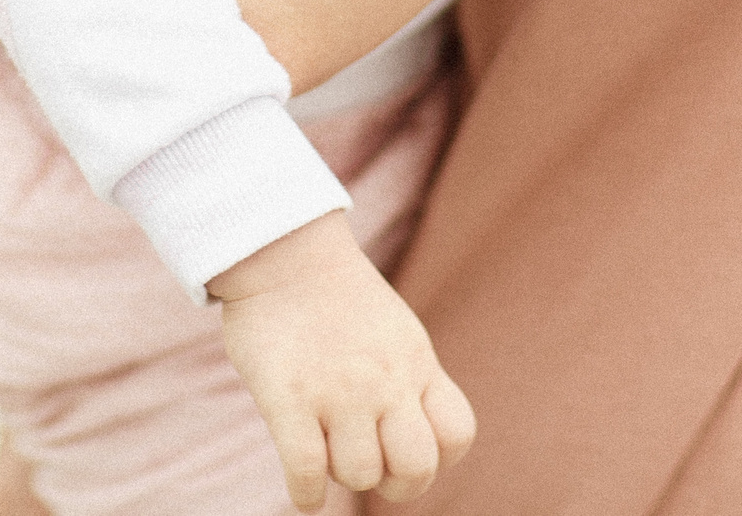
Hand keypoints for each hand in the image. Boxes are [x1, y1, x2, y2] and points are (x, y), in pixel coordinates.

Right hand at [209, 212, 475, 509]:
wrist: (284, 250)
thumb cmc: (336, 296)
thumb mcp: (396, 331)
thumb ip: (408, 379)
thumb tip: (404, 437)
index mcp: (417, 363)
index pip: (457, 435)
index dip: (438, 457)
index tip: (406, 448)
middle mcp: (386, 381)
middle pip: (415, 468)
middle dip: (395, 483)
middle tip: (370, 466)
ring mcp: (338, 391)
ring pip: (359, 474)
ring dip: (342, 475)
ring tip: (326, 451)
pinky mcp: (288, 397)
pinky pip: (306, 472)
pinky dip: (306, 495)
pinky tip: (303, 490)